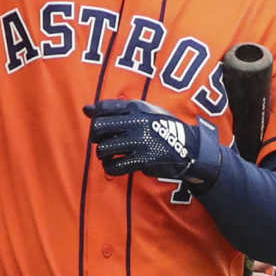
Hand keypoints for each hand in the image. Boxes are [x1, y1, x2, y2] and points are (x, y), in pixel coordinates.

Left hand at [84, 99, 200, 179]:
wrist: (189, 147)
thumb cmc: (160, 127)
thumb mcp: (143, 111)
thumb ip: (115, 109)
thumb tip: (85, 109)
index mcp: (136, 107)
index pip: (102, 108)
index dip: (96, 119)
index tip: (103, 127)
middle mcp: (137, 122)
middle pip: (98, 128)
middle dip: (96, 137)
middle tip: (103, 142)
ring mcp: (140, 141)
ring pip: (104, 148)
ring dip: (103, 154)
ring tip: (109, 155)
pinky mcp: (143, 159)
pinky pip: (115, 165)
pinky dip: (110, 168)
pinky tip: (114, 166)